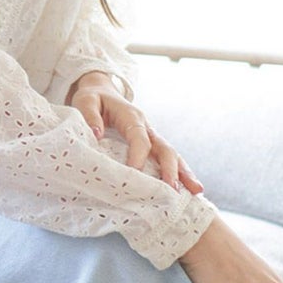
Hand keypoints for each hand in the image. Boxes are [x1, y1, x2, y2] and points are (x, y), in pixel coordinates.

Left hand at [67, 71, 202, 193]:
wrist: (102, 92)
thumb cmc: (93, 99)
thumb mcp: (85, 101)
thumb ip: (89, 115)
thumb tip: (96, 134)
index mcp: (131, 117)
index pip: (139, 138)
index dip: (139, 155)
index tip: (135, 173)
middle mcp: (146, 127)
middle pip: (164, 148)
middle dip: (171, 169)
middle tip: (173, 189)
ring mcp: (151, 137)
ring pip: (171, 155)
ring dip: (184, 173)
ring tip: (196, 191)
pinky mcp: (151, 145)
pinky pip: (167, 160)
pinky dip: (178, 174)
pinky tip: (188, 190)